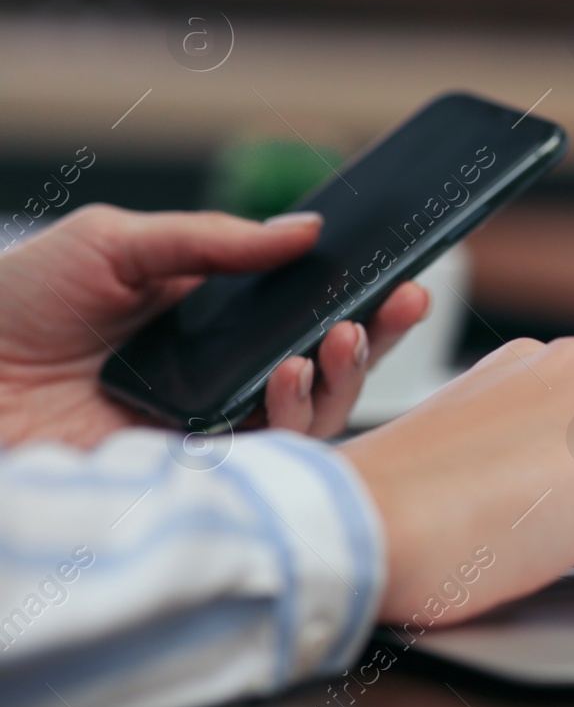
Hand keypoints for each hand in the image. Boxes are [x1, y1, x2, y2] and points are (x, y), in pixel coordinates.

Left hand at [0, 204, 428, 447]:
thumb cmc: (13, 307)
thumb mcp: (115, 243)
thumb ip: (214, 241)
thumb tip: (307, 230)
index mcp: (207, 322)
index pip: (302, 311)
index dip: (358, 295)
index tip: (400, 273)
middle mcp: (219, 379)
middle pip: (325, 365)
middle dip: (376, 335)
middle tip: (402, 301)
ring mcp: (208, 430)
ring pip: (312, 416)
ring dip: (342, 374)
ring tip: (336, 338)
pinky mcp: (190, 476)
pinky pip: (270, 457)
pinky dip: (294, 415)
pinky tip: (289, 374)